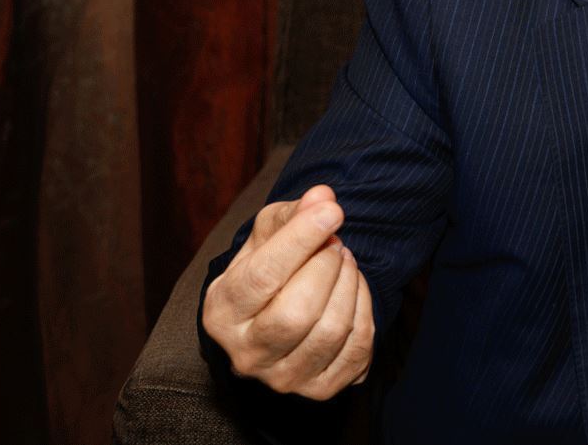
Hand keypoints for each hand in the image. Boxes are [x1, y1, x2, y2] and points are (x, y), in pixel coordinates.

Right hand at [202, 185, 374, 398]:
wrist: (277, 314)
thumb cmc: (271, 267)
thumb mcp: (269, 234)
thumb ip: (292, 214)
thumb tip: (323, 197)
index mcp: (222, 311)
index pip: (261, 277)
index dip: (301, 240)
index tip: (333, 211)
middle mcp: (245, 354)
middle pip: (297, 313)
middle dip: (327, 267)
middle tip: (336, 243)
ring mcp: (282, 378)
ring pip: (330, 331)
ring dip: (349, 285)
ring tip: (345, 261)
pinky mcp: (319, 389)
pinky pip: (358, 349)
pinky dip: (365, 311)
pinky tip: (354, 290)